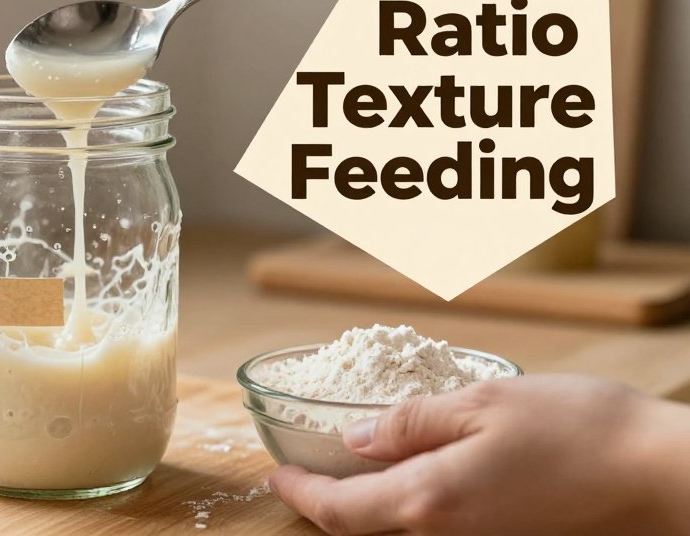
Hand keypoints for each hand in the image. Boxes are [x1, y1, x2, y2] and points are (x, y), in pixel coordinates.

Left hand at [269, 374, 689, 534]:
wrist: (658, 476)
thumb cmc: (576, 430)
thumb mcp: (481, 403)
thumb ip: (410, 424)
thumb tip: (356, 439)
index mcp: (430, 501)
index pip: (340, 511)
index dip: (300, 494)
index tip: (275, 473)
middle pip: (364, 527)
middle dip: (327, 502)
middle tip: (303, 469)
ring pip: (397, 529)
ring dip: (364, 504)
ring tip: (347, 468)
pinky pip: (434, 527)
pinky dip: (405, 504)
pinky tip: (410, 472)